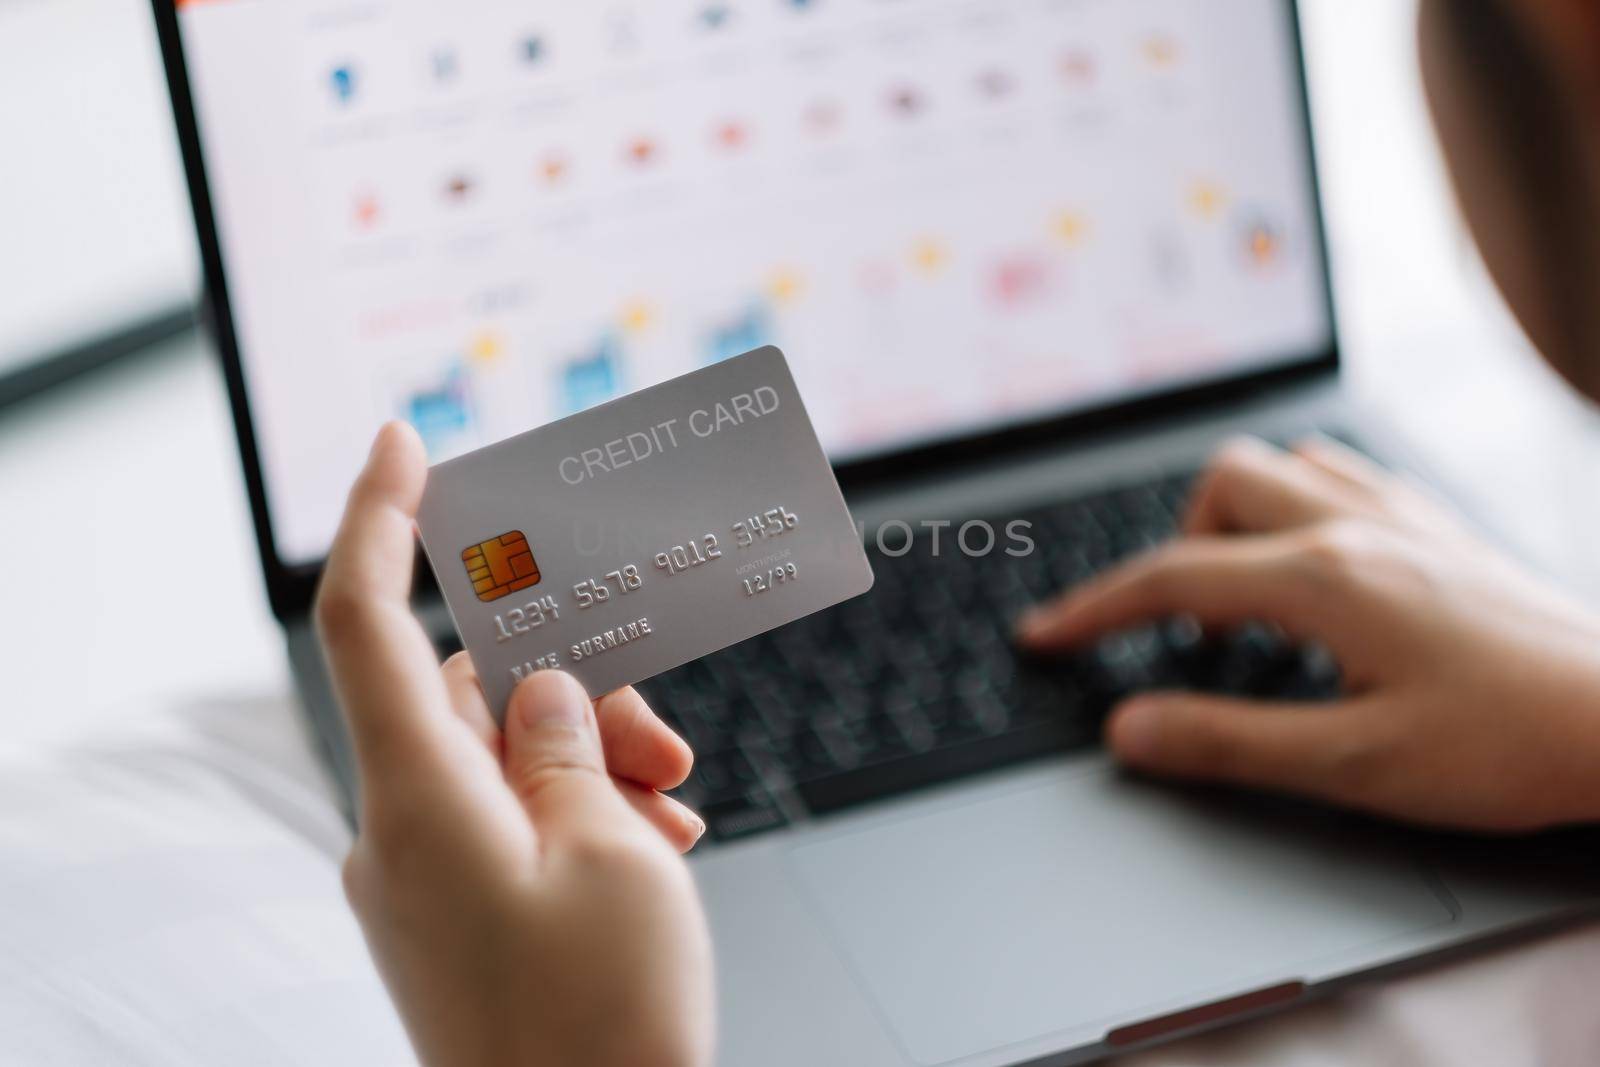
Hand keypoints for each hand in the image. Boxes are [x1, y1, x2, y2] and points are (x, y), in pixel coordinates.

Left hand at [315, 423, 714, 1066]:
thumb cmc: (603, 1025)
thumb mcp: (613, 854)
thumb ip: (568, 747)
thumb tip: (538, 691)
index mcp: (419, 804)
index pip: (365, 623)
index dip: (376, 518)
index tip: (401, 441)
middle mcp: (401, 834)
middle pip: (470, 696)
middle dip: (574, 686)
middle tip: (663, 734)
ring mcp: (423, 881)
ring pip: (504, 760)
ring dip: (595, 758)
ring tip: (679, 803)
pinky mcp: (454, 917)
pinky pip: (510, 824)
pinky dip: (580, 811)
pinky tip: (656, 842)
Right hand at [1016, 435, 1599, 831]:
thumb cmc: (1503, 744)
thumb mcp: (1353, 765)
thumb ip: (1226, 741)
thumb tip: (1127, 729)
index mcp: (1324, 578)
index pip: (1172, 579)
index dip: (1094, 609)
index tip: (1042, 635)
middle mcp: (1355, 524)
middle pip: (1219, 485)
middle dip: (1174, 551)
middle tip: (1188, 636)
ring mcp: (1402, 514)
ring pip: (1278, 464)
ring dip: (1235, 521)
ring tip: (1247, 606)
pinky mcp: (1437, 523)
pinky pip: (1338, 473)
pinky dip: (1294, 509)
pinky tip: (1314, 572)